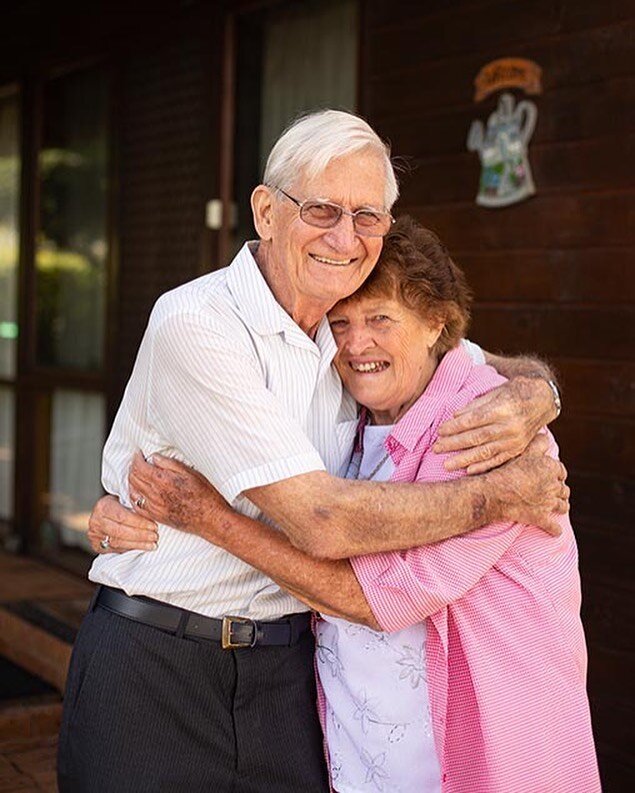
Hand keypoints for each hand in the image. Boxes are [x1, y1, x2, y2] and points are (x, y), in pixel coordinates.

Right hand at [88, 495, 158, 553]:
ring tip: (152, 545)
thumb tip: (151, 509)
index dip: (140, 522)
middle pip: (121, 532)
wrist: (103, 513)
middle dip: (141, 535)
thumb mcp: (124, 497)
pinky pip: (116, 550)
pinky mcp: (98, 546)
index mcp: (103, 507)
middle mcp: (96, 522)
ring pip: (119, 543)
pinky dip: (131, 549)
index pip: (123, 516)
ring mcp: (96, 535)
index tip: (154, 526)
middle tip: (155, 536)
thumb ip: (134, 503)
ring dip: (138, 545)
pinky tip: (142, 548)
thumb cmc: (118, 504)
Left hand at [128, 452, 230, 539]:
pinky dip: (134, 497)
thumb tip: (154, 457)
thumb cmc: (204, 494)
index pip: (140, 467)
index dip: (136, 458)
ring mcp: (154, 507)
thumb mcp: (190, 472)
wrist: (210, 518)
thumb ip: (170, 464)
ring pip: (133, 491)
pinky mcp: (156, 516)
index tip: (138, 454)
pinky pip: (137, 506)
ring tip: (136, 474)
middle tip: (136, 462)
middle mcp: (155, 494)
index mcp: (163, 480)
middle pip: (134, 478)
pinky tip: (137, 492)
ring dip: (131, 481)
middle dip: (132, 467)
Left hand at [434, 377, 554, 473]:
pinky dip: (483, 466)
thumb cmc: (514, 391)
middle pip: (477, 437)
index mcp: (503, 409)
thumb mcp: (495, 391)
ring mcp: (515, 440)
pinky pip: (499, 460)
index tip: (440, 431)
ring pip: (485, 452)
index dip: (455, 427)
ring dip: (464, 459)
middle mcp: (510, 426)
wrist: (543, 399)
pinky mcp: (519, 449)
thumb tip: (454, 417)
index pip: (474, 420)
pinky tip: (468, 471)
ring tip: (446, 464)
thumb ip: (475, 405)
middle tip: (436, 448)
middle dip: (454, 444)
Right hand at [488, 434, 568, 535]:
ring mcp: (548, 503)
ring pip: (563, 506)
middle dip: (560, 490)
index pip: (561, 471)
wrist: (494, 492)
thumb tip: (546, 435)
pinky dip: (554, 529)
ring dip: (561, 506)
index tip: (552, 474)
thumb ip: (537, 443)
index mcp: (552, 468)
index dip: (557, 473)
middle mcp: (553, 486)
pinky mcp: (541, 518)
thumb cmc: (506, 469)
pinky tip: (555, 531)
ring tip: (557, 507)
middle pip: (564, 489)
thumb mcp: (523, 450)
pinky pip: (553, 527)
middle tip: (553, 490)